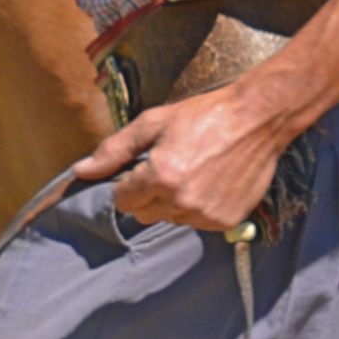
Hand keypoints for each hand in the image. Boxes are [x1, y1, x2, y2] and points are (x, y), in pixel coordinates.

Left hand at [74, 87, 294, 233]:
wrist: (258, 119)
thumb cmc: (204, 115)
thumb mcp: (153, 123)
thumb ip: (114, 150)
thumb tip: (81, 171)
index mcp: (160, 176)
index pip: (122, 200)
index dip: (129, 183)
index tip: (145, 166)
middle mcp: (182, 201)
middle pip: (144, 213)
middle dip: (149, 193)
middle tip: (172, 165)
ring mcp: (206, 215)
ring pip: (170, 219)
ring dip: (174, 201)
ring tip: (195, 171)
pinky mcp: (226, 221)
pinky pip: (196, 223)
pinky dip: (198, 207)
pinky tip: (211, 182)